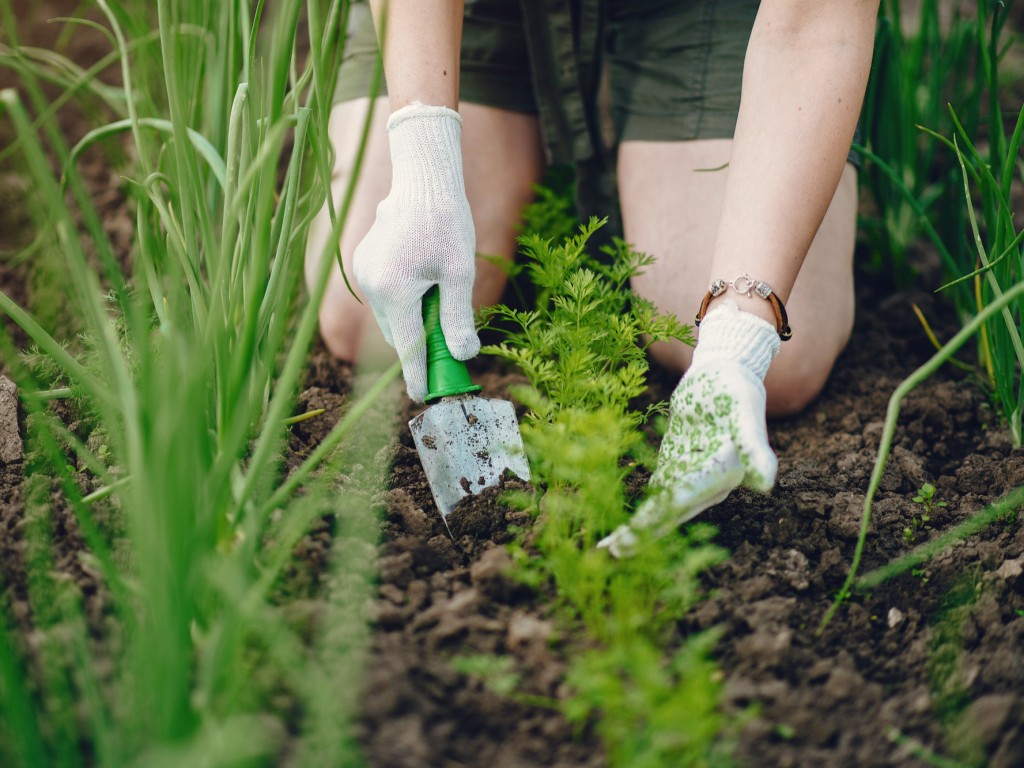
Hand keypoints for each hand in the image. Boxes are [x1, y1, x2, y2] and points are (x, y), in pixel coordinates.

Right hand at [353, 102, 478, 402]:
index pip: (408, 347)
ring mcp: (364, 273)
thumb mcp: (460, 273)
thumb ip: (458, 317)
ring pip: (390, 316)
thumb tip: (464, 355)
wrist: (422, 179)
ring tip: (438, 306)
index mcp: (395, 291)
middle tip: (447, 355)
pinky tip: (422, 283)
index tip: (423, 396)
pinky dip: (402, 302)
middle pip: (398, 334)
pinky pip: (384, 296)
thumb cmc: (446, 222)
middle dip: (419, 346)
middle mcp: (372, 285)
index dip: (417, 375)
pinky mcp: (363, 262)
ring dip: (411, 322)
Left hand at [598, 300, 780, 556]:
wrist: (726, 373)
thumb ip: (754, 448)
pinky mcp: (676, 466)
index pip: (683, 500)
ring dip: (637, 530)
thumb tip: (765, 484)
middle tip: (611, 555)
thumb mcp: (746, 414)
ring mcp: (690, 477)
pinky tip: (619, 527)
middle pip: (670, 513)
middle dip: (641, 534)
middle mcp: (707, 484)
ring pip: (660, 509)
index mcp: (722, 476)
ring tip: (609, 550)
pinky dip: (639, 510)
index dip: (657, 519)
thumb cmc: (738, 391)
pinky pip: (656, 494)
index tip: (632, 535)